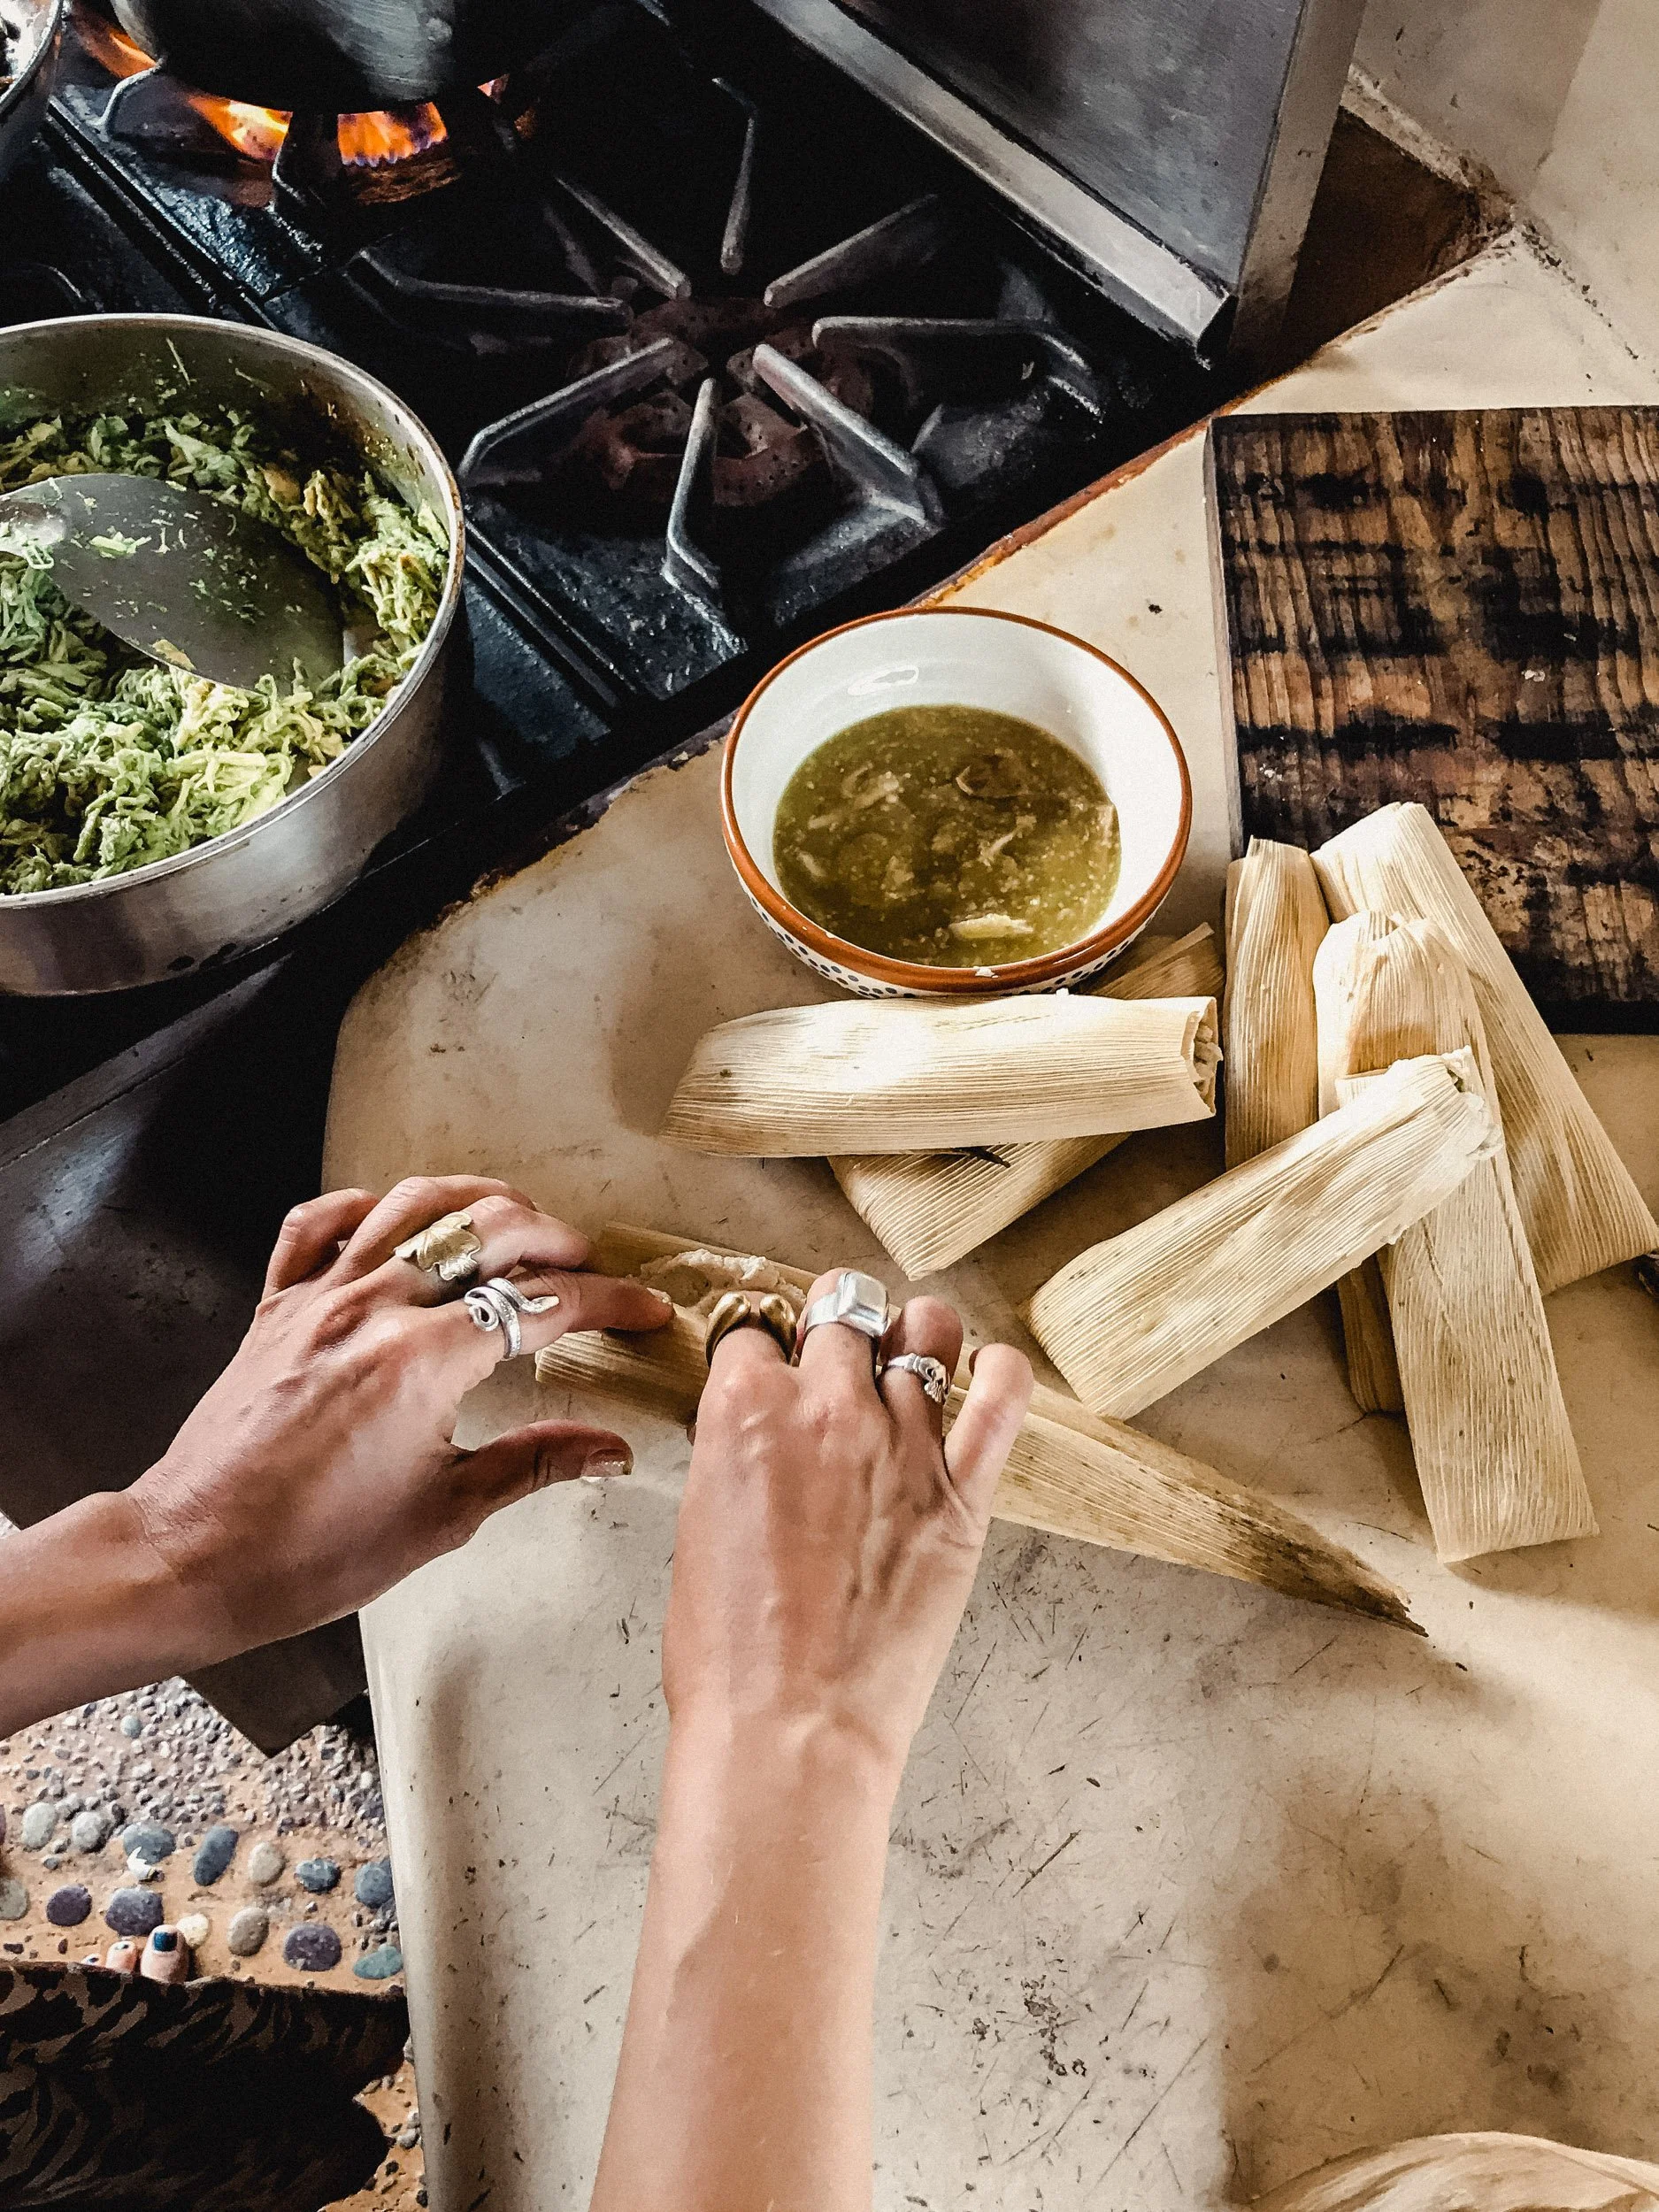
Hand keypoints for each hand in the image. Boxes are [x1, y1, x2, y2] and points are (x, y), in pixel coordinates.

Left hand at [122, 1175, 671, 1658]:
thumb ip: (533, 1464)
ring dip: (476, 1199)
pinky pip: (319, 1223)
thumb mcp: (443, 1515)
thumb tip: (609, 1449)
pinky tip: (396, 1218)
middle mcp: (373, 1309)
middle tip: (587, 1267)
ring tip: (516, 1217)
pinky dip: (365, 1207)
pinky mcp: (276, 1306)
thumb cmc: (310, 1552)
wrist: (195, 1557)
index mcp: (423, 1362)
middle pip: (487, 1230)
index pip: (541, 1304)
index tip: (642, 1311)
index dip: (607, 1303)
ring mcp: (319, 1298)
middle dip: (554, 1238)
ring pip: (412, 1204)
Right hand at [663, 1272, 1032, 1778]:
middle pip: (843, 1310)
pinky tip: (985, 1375)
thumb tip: (759, 1429)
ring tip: (910, 1359)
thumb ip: (736, 1452)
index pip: (757, 1332)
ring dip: (914, 1335)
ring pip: (927, 1328)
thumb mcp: (698, 1524)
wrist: (791, 1727)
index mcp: (746, 1408)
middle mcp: (829, 1406)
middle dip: (837, 1329)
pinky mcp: (964, 1491)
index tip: (773, 1375)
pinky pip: (1004, 1394)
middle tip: (838, 1362)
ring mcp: (904, 1442)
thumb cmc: (730, 1652)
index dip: (764, 1355)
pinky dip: (1000, 1371)